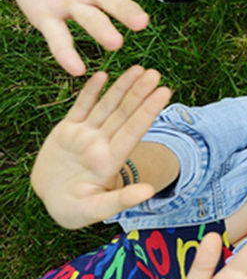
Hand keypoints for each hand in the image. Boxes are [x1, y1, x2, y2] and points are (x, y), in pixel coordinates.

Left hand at [13, 0, 175, 75]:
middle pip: (114, 3)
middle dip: (126, 13)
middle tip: (141, 24)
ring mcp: (73, 6)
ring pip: (90, 21)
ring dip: (102, 32)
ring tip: (115, 44)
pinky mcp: (48, 18)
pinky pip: (59, 38)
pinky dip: (66, 54)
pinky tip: (76, 70)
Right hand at [31, 67, 171, 228]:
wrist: (49, 201)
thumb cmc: (72, 210)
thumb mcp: (93, 209)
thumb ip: (120, 201)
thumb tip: (149, 192)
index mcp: (111, 161)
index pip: (134, 131)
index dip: (148, 111)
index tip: (165, 91)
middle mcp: (102, 144)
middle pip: (124, 114)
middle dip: (139, 93)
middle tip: (155, 73)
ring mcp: (85, 136)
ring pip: (106, 107)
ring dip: (121, 87)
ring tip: (138, 69)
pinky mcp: (67, 131)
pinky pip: (80, 107)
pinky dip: (90, 92)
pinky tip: (102, 75)